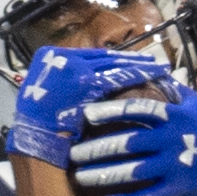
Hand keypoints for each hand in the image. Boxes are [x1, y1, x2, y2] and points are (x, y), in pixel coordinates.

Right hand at [6, 48, 172, 167]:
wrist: (38, 140)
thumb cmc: (44, 125)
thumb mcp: (52, 95)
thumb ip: (68, 83)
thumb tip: (92, 81)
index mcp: (49, 55)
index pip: (90, 55)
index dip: (114, 58)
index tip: (132, 59)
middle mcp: (60, 56)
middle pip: (104, 57)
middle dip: (131, 59)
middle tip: (153, 61)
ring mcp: (72, 67)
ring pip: (113, 64)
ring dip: (138, 65)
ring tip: (159, 67)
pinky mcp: (86, 82)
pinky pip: (116, 76)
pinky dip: (137, 75)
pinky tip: (153, 75)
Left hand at [71, 87, 196, 195]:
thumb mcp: (194, 103)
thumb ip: (169, 87)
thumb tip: (145, 67)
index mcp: (173, 117)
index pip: (137, 110)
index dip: (111, 111)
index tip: (87, 114)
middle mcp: (172, 140)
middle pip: (129, 142)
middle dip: (98, 148)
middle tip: (73, 152)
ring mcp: (174, 167)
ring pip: (133, 171)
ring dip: (104, 174)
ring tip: (80, 177)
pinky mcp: (176, 190)